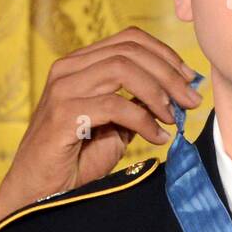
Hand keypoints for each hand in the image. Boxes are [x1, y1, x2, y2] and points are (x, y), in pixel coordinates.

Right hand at [0, 27, 201, 227]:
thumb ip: (139, 104)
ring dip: (158, 93)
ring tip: (173, 118)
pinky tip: (157, 138)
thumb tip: (176, 92)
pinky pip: (114, 105)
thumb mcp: (116, 125)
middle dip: (170, 74)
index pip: (129, 39)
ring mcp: (62, 89)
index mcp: (80, 64)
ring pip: (123, 70)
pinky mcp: (62, 114)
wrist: (39, 192)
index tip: (190, 78)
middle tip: (192, 100)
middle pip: (130, 51)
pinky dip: (143, 121)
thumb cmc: (76, 159)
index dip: (165, 54)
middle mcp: (68, 69)